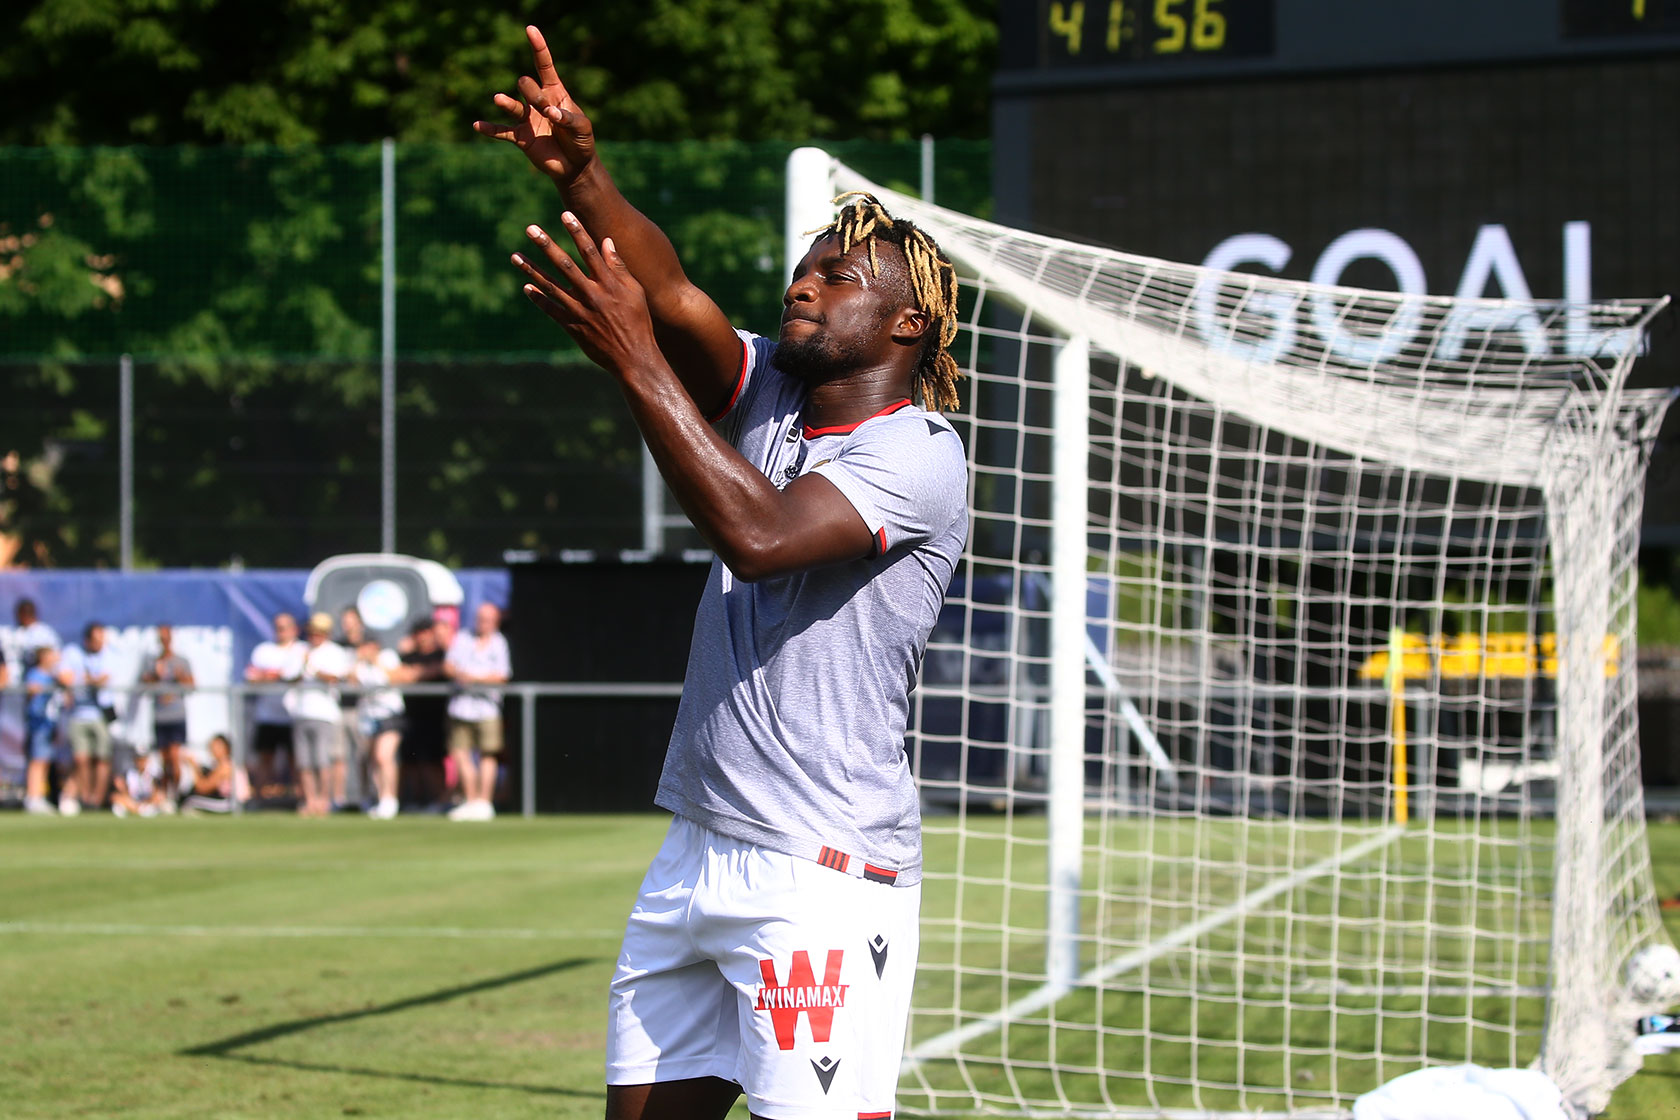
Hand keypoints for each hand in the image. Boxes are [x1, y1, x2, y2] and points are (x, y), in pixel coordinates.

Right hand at [472, 25, 596, 185]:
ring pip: (513, 107)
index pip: (544, 66)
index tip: (530, 30)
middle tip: (543, 107)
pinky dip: (490, 129)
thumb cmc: (581, 140)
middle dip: (532, 93)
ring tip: (498, 99)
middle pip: (529, 88)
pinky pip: (502, 132)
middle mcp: (538, 102)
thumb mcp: (582, 127)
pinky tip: (477, 125)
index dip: (538, 47)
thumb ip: (567, 118)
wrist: (575, 165)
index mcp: (555, 92)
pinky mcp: (521, 137)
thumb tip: (548, 114)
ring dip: (506, 103)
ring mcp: (527, 119)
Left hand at [513, 214, 658, 377]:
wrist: (634, 357)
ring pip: (551, 286)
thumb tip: (606, 242)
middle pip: (565, 265)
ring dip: (531, 270)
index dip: (577, 231)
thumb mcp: (635, 292)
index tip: (565, 214)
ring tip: (515, 256)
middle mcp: (592, 294)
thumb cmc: (638, 322)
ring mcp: (580, 311)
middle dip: (546, 245)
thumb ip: (619, 267)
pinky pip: (551, 310)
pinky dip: (538, 299)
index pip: (589, 251)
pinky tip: (526, 288)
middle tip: (530, 229)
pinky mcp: (572, 326)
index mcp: (609, 283)